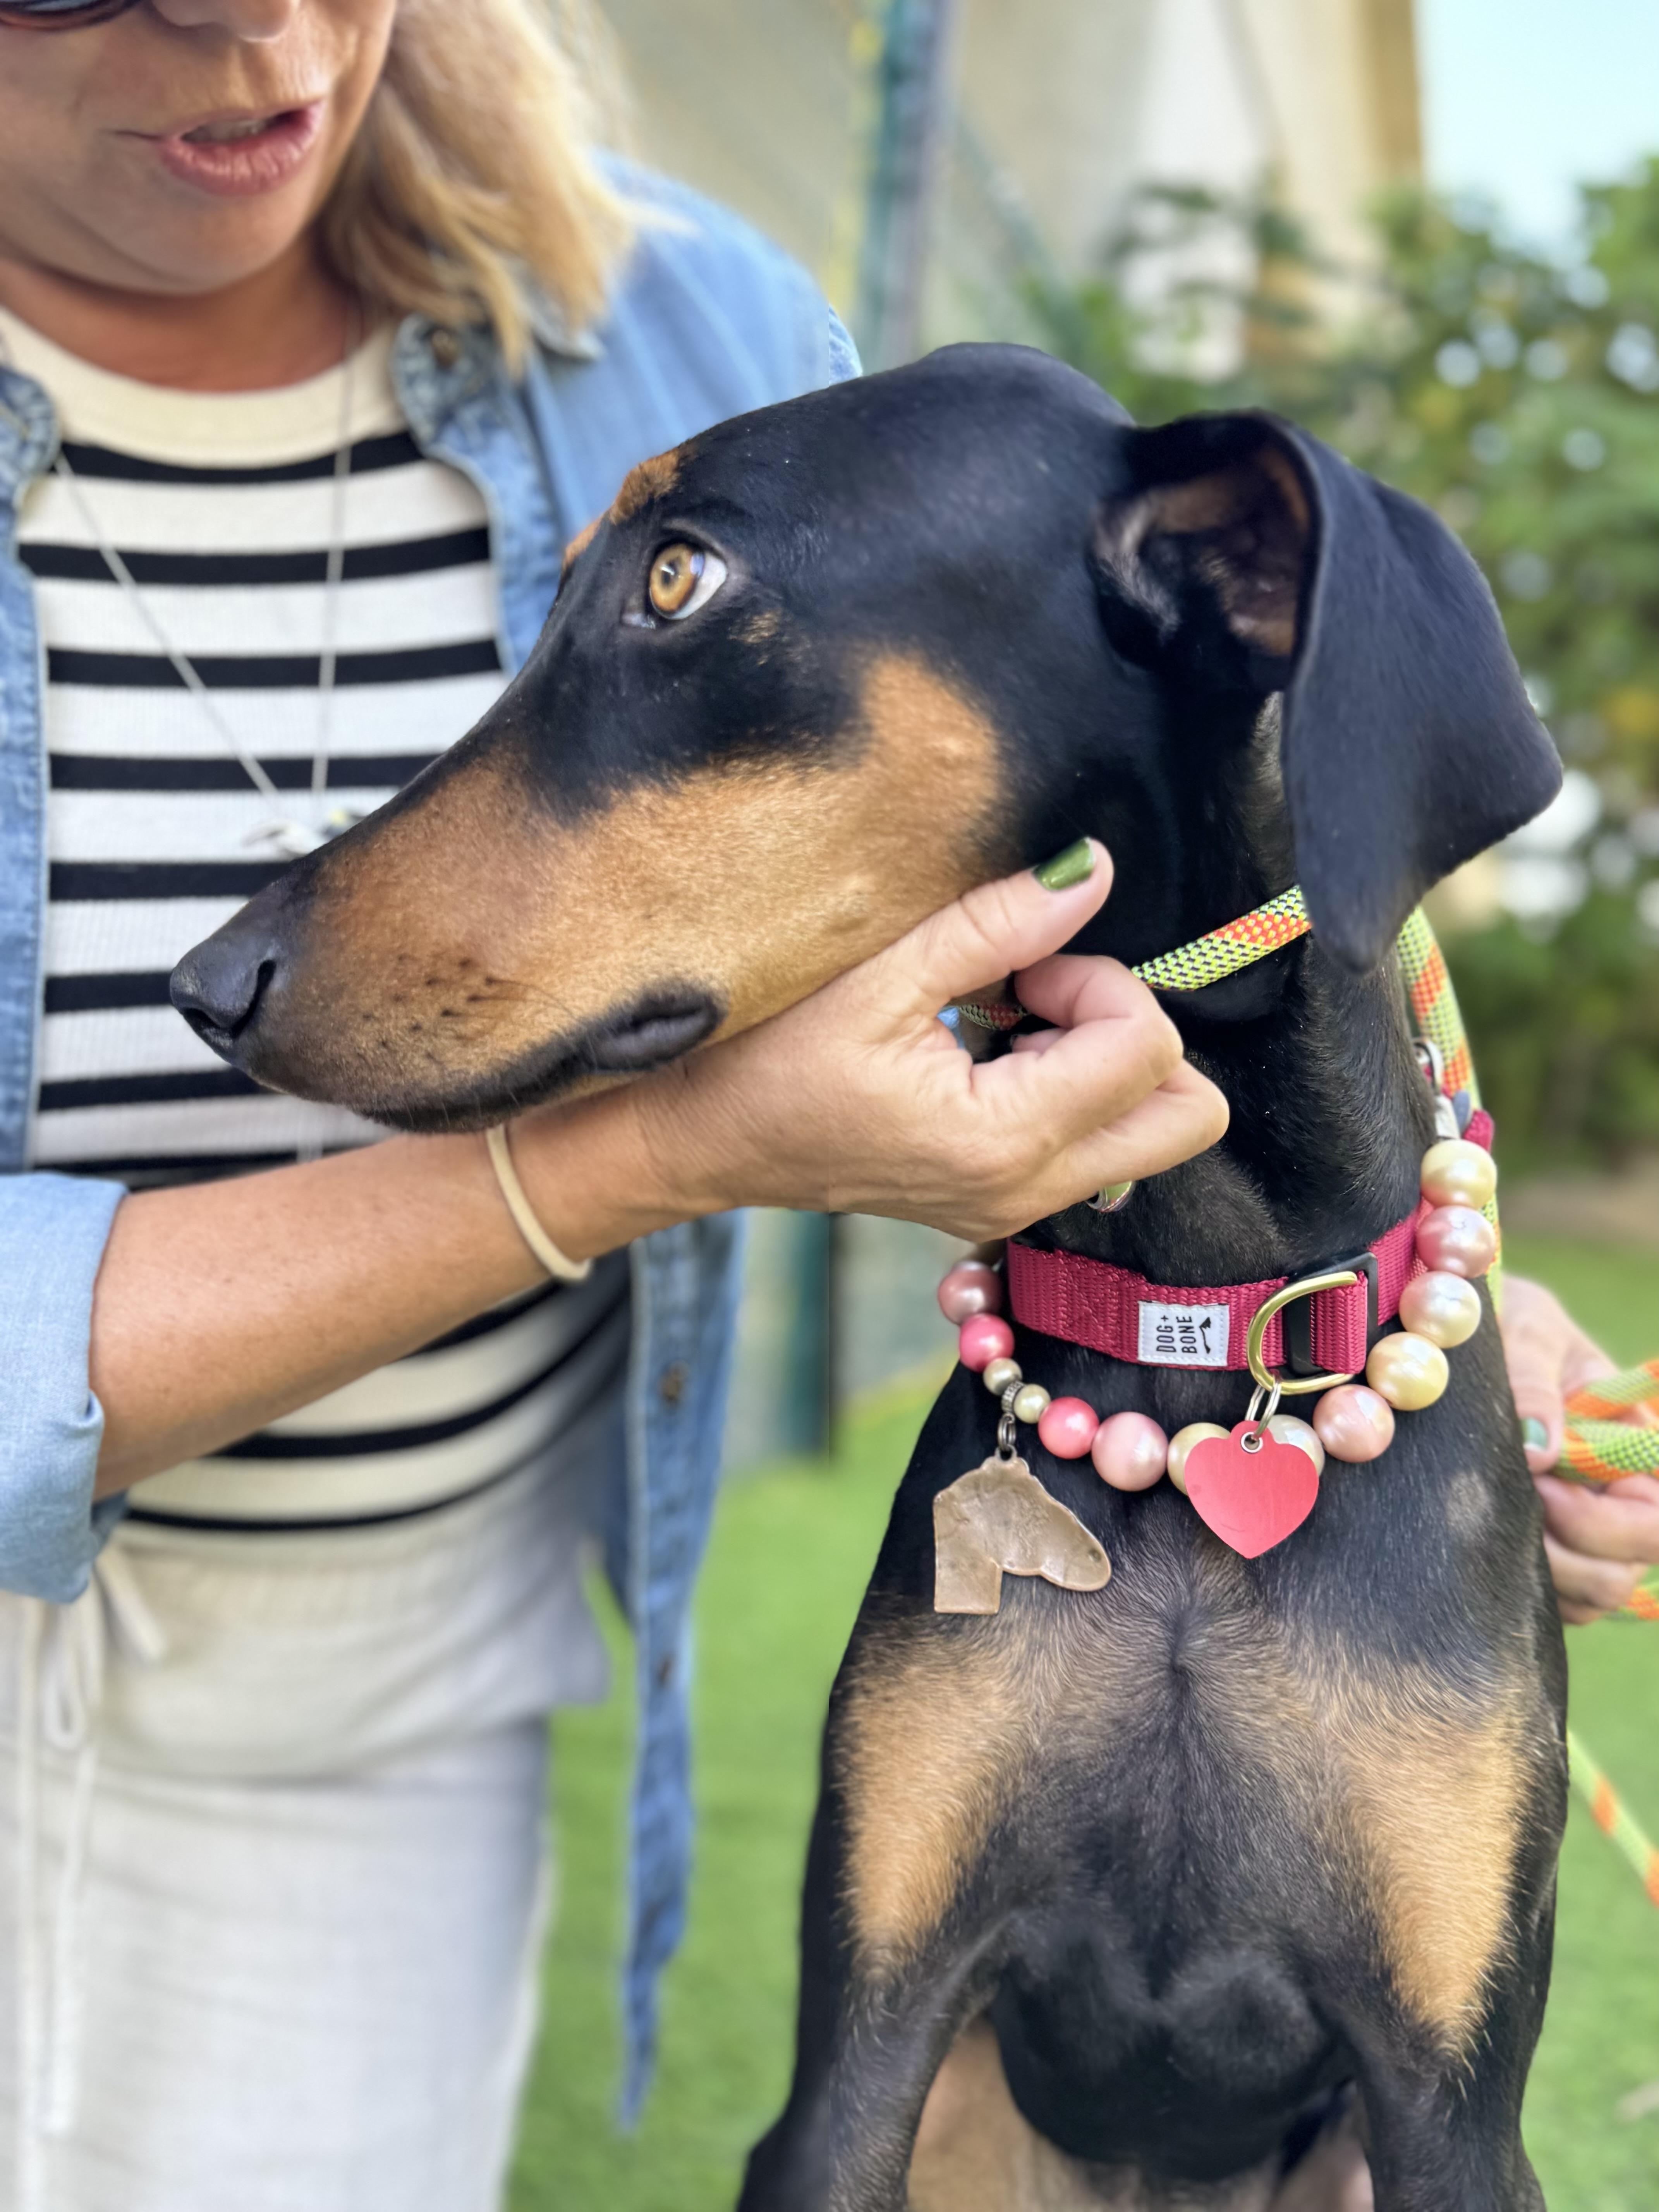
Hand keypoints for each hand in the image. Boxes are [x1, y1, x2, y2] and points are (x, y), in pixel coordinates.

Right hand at [629, 841, 1228, 1242]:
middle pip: (1188, 1114)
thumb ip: (997, 925)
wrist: (701, 1140)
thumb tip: (1092, 871)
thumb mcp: (879, 975)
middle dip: (1135, 1032)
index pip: (1144, 1047)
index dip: (1096, 980)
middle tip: (1045, 998)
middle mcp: (1027, 1189)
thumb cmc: (767, 1058)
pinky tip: (989, 1054)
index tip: (1019, 966)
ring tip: (1005, 1024)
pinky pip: (1097, 1143)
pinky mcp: (1001, 1199)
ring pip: (1149, 1128)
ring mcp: (1017, 1204)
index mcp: (1003, 1139)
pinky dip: (1070, 1087)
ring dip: (1101, 1059)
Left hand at [1501, 1272, 1658, 1623]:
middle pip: (1620, 1575)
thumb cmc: (1510, 1319)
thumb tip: (1538, 1451)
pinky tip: (1477, 1533)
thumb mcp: (1528, 1329)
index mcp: (1633, 1446)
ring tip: (1489, 1510)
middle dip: (1566, 1550)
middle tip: (1513, 1499)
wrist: (1460, 1328)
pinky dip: (1514, 1582)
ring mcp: (1578, 1532)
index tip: (1544, 1486)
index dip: (1606, 1523)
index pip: (1656, 1520)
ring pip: (1583, 1598)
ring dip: (1536, 1569)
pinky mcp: (1536, 1550)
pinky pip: (1543, 1599)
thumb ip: (1534, 1382)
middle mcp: (1614, 1499)